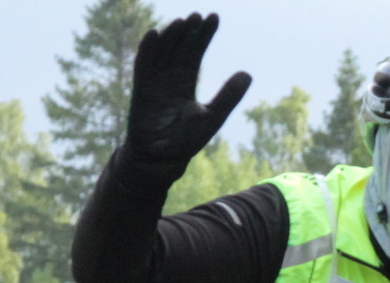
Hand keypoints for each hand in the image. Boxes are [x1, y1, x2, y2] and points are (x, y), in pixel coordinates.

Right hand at [128, 13, 251, 164]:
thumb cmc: (185, 140)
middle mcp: (168, 78)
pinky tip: (154, 34)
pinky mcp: (141, 91)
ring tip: (182, 22)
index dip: (203, 35)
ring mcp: (153, 83)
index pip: (195, 52)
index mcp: (185, 82)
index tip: (214, 17)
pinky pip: (143, 66)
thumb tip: (248, 73)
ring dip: (171, 37)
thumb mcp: (213, 116)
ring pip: (162, 53)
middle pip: (179, 48)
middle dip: (189, 32)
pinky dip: (148, 50)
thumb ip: (228, 95)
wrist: (162, 159)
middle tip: (199, 15)